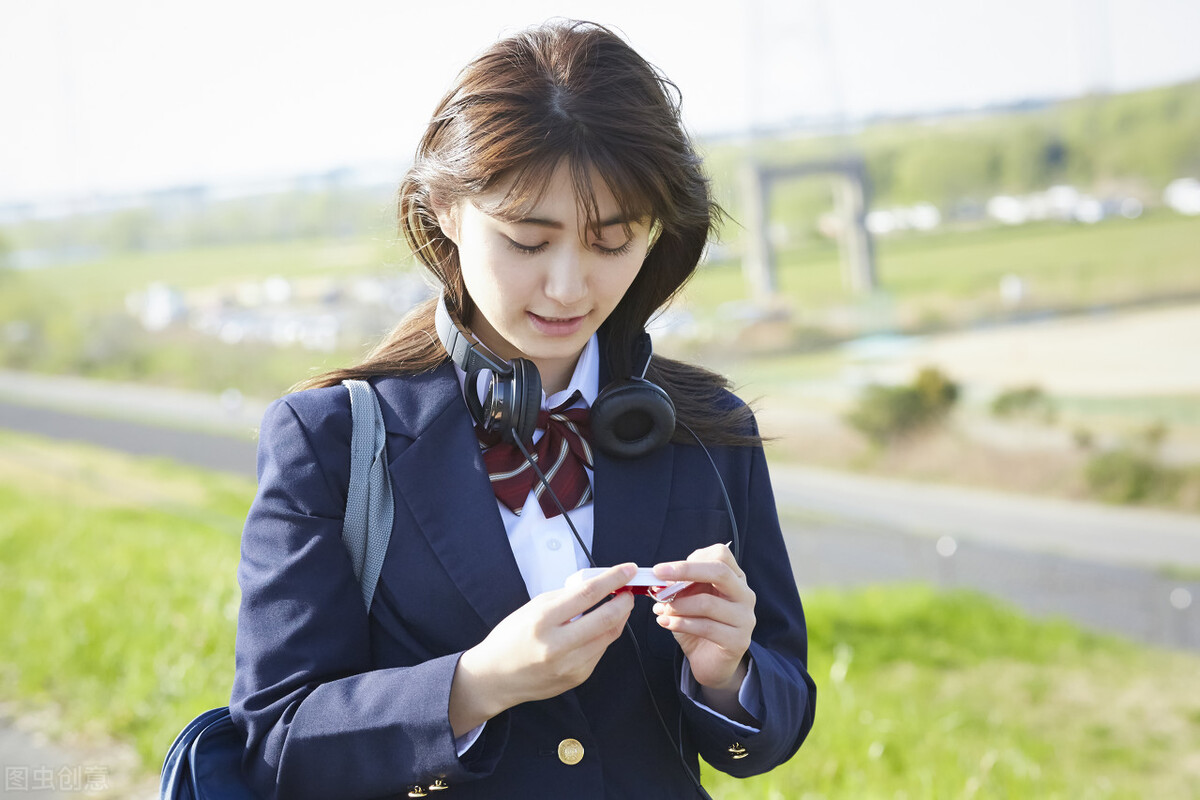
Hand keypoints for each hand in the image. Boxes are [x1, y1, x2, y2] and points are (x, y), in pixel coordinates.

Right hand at [449, 563, 635, 735]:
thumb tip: (597, 585)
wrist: (494, 678)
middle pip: (606, 618)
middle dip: (625, 601)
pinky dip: (604, 636)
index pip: (587, 594)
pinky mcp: (577, 678)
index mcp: (542, 620)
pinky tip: (599, 628)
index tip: (627, 570)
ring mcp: (569, 665)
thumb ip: (565, 596)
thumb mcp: (532, 608)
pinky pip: (600, 651)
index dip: (613, 579)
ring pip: (609, 636)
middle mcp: (557, 645)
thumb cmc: (510, 639)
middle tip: (628, 590)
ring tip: (617, 606)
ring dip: (619, 618)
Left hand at [652, 544, 755, 713]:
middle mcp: (745, 595)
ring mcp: (745, 618)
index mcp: (735, 578)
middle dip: (685, 571)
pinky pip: (706, 627)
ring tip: (661, 609)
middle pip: (719, 572)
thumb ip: (679, 586)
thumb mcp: (688, 599)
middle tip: (658, 574)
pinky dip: (680, 623)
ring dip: (677, 604)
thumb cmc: (699, 625)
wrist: (711, 662)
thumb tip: (659, 577)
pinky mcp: (738, 641)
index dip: (692, 558)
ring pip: (707, 603)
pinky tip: (665, 622)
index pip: (720, 555)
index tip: (667, 568)